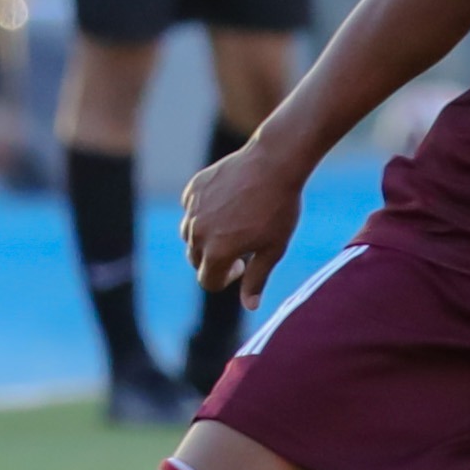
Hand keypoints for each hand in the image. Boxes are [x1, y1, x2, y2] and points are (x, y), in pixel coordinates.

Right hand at [180, 133, 305, 308]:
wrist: (275, 163)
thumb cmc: (279, 209)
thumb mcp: (273, 249)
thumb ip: (257, 279)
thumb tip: (249, 306)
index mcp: (216, 253)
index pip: (207, 281)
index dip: (226, 279)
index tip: (244, 265)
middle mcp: (198, 233)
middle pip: (196, 260)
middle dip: (215, 259)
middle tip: (241, 245)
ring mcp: (193, 209)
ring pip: (189, 235)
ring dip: (206, 237)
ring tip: (232, 225)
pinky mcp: (194, 189)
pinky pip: (191, 209)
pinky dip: (203, 213)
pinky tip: (226, 204)